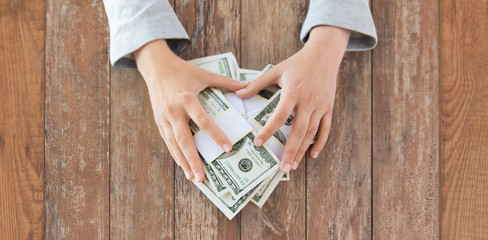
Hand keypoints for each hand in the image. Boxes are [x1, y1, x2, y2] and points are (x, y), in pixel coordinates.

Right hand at [135, 40, 247, 181]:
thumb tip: (247, 86)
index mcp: (187, 99)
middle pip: (184, 139)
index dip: (216, 135)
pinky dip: (175, 154)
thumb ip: (225, 82)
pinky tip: (182, 165)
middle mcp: (173, 111)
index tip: (227, 148)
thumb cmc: (182, 70)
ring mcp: (163, 117)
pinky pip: (167, 140)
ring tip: (192, 177)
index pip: (203, 121)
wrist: (155, 67)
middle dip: (193, 160)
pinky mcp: (158, 121)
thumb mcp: (204, 74)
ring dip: (182, 162)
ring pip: (173, 144)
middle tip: (202, 177)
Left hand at [236, 26, 350, 172]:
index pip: (280, 115)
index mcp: (292, 92)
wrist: (324, 55)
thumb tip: (238, 94)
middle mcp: (308, 101)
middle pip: (298, 130)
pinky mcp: (328, 108)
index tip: (258, 143)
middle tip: (282, 168)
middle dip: (290, 151)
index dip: (269, 130)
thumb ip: (257, 84)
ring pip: (311, 133)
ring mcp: (320, 106)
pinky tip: (312, 155)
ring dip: (302, 151)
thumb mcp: (276, 70)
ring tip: (293, 166)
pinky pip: (325, 129)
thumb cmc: (297, 63)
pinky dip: (320, 143)